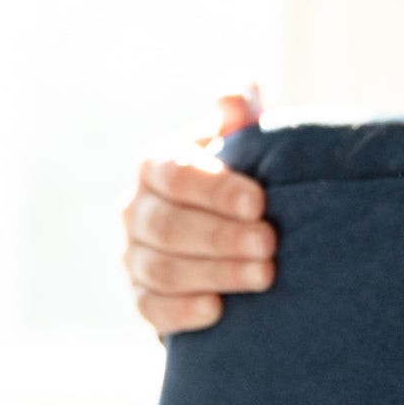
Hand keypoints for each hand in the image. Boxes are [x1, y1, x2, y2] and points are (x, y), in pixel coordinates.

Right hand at [121, 84, 275, 336]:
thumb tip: (235, 93)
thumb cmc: (239, 171)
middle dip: (222, 237)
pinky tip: (219, 310)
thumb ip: (240, 108)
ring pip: (162, 270)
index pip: (174, 175)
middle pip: (168, 227)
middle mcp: (135, 208)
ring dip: (215, 274)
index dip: (215, 190)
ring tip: (264, 276)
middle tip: (270, 244)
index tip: (259, 203)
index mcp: (155, 164)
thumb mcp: (241, 136)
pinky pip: (151, 308)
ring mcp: (133, 255)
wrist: (230, 226)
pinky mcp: (141, 297)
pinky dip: (183, 311)